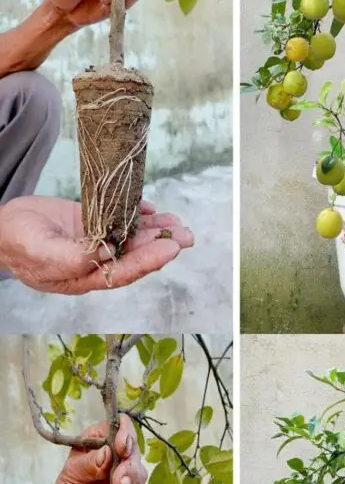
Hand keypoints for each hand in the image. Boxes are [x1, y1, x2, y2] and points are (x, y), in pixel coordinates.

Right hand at [0, 197, 192, 293]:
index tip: (171, 248)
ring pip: (131, 237)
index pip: (124, 271)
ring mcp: (95, 241)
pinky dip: (136, 214)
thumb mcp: (42, 253)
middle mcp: (96, 261)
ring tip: (178, 223)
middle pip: (135, 256)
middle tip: (186, 234)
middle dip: (161, 245)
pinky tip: (151, 208)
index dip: (149, 260)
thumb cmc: (18, 245)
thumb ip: (74, 258)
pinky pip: (119, 220)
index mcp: (85, 276)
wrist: (0, 228)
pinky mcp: (91, 222)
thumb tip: (107, 253)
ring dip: (155, 230)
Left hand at [47, 414, 146, 483]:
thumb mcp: (71, 473)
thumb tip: (108, 452)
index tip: (121, 450)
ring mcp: (128, 472)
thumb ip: (89, 463)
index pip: (122, 426)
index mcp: (102, 438)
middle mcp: (118, 452)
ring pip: (139, 474)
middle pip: (134, 452)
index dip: (126, 434)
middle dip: (128, 470)